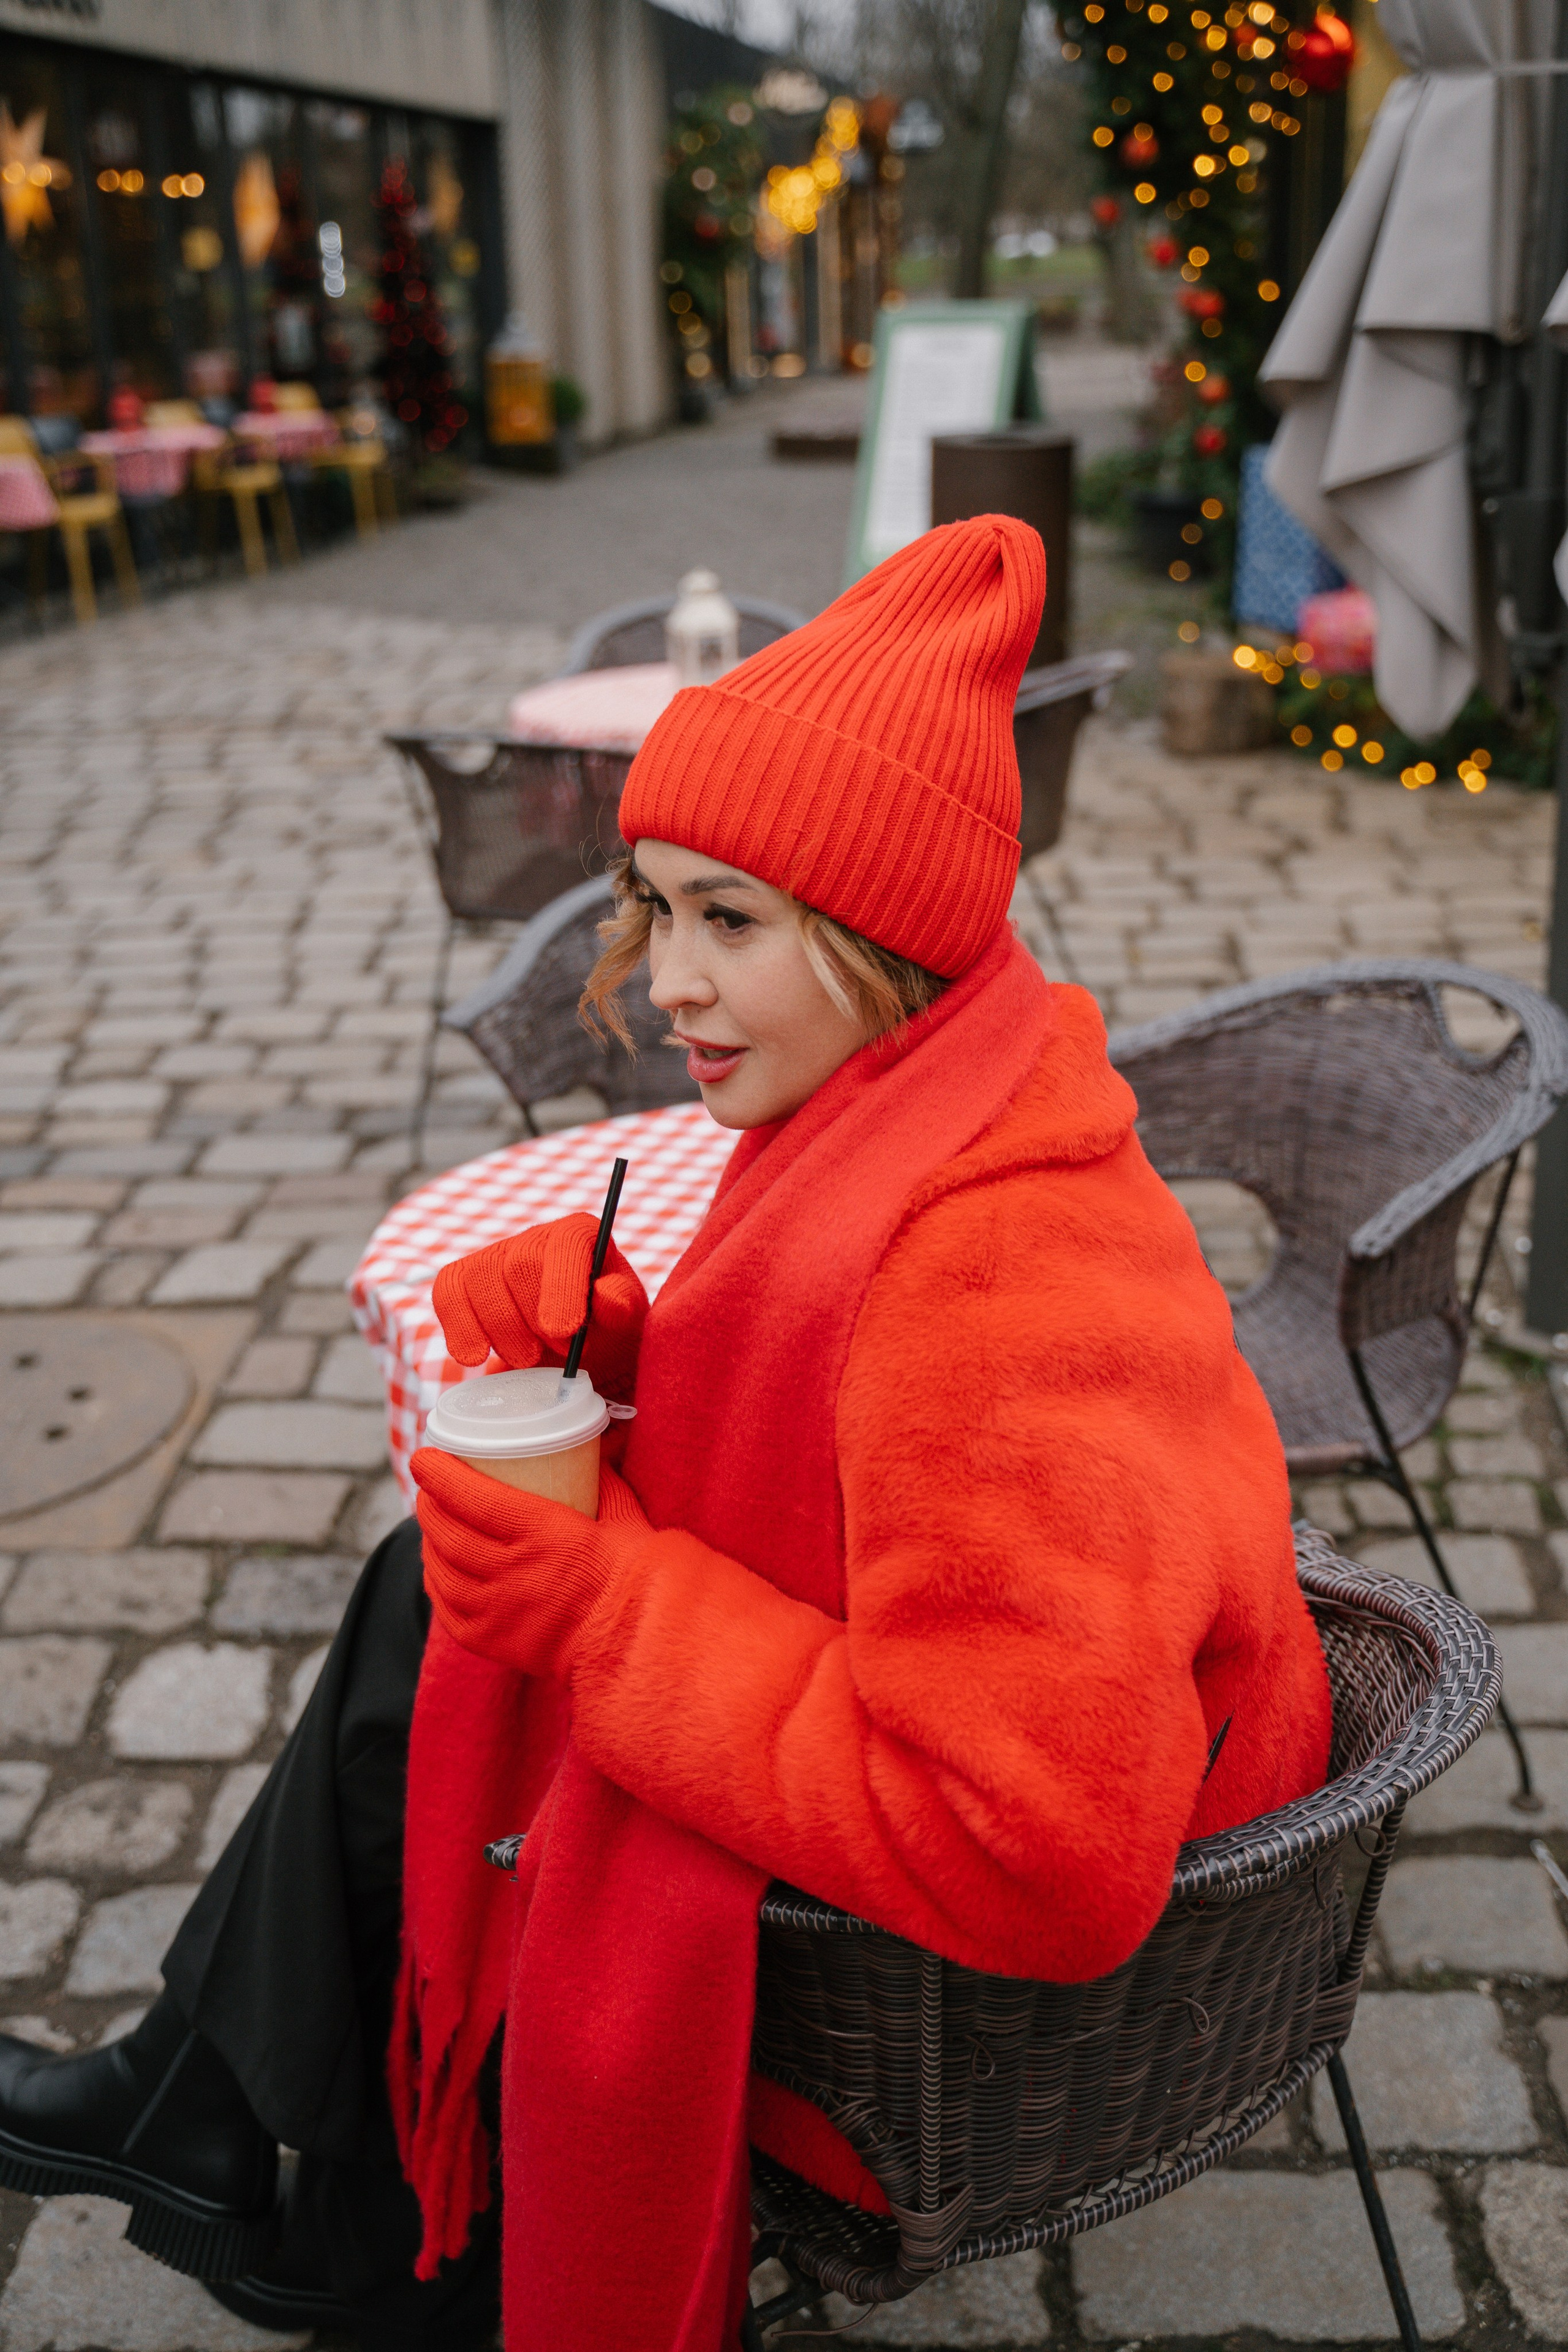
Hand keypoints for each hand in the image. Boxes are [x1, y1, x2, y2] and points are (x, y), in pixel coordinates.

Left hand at [412, 1449, 649, 1678]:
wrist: (640, 1642)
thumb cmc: (637, 1576)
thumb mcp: (623, 1516)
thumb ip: (602, 1483)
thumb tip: (592, 1456)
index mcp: (543, 1532)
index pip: (473, 1497)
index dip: (440, 1476)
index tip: (423, 1458)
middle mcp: (513, 1571)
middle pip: (450, 1532)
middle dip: (430, 1504)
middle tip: (427, 1487)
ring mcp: (498, 1610)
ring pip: (442, 1570)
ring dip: (429, 1543)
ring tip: (430, 1524)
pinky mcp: (493, 1642)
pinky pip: (448, 1610)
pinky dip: (436, 1584)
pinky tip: (437, 1569)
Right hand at [432, 1214, 647, 1399]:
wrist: (577, 1348)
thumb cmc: (606, 1328)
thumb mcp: (626, 1322)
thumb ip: (620, 1306)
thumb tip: (606, 1293)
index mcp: (580, 1234)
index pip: (565, 1244)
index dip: (561, 1286)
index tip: (565, 1332)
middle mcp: (535, 1237)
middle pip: (516, 1265)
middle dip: (532, 1318)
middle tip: (557, 1354)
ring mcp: (496, 1256)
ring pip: (479, 1279)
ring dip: (500, 1329)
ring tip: (527, 1360)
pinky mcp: (465, 1279)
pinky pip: (447, 1291)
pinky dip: (458, 1327)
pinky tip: (474, 1357)